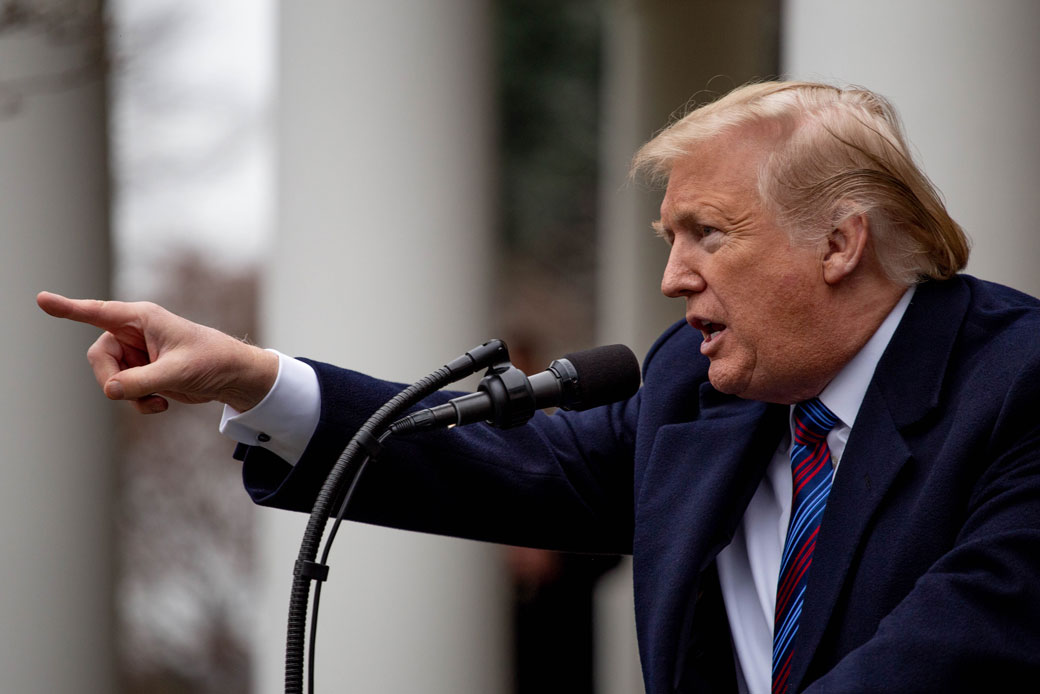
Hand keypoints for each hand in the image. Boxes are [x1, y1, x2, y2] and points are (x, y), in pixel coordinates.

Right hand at [36, 291, 278, 413]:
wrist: (233, 377)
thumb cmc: (212, 361)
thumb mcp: (177, 372)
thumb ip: (141, 382)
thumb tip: (109, 390)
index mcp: (143, 319)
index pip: (97, 312)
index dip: (68, 308)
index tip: (41, 299)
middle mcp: (135, 333)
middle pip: (99, 356)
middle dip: (111, 379)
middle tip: (131, 392)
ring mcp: (137, 354)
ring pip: (109, 377)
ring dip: (128, 395)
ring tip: (157, 401)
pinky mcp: (143, 372)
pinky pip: (123, 390)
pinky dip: (137, 402)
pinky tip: (161, 405)